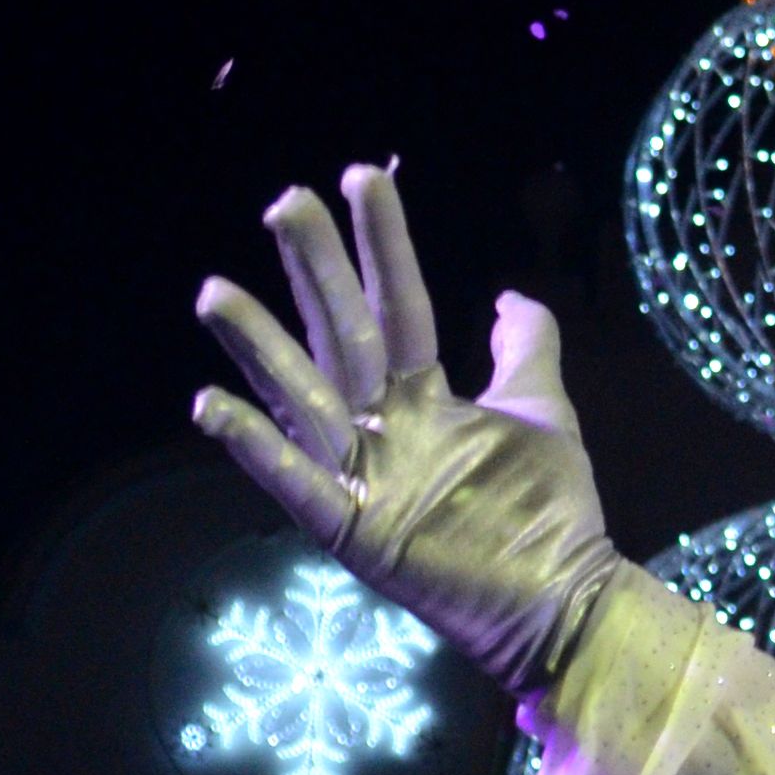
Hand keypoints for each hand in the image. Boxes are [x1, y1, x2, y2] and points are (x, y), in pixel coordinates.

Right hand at [192, 165, 620, 698]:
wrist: (563, 600)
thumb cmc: (550, 510)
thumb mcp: (544, 411)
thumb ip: (526, 348)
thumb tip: (508, 295)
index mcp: (423, 396)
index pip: (396, 303)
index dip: (380, 243)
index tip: (359, 174)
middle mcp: (384, 427)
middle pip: (341, 335)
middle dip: (314, 271)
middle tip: (285, 201)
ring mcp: (365, 478)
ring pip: (302, 400)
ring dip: (259, 349)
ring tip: (215, 292)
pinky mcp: (355, 533)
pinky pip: (296, 485)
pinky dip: (256, 449)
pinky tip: (210, 406)